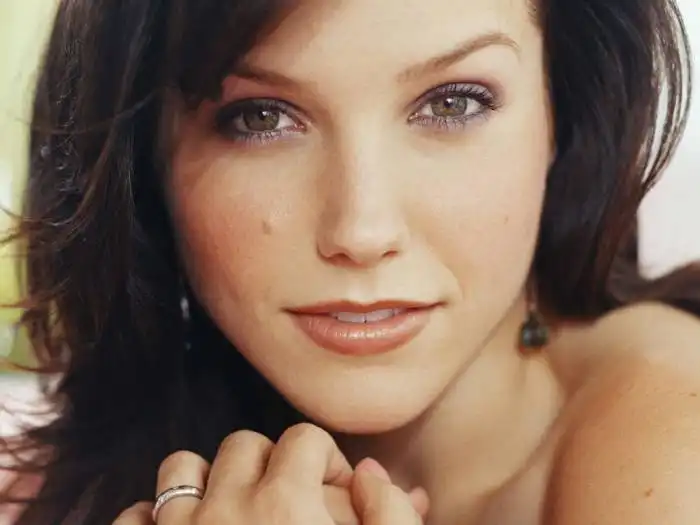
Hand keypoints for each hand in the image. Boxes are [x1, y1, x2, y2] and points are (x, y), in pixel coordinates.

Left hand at [113, 423, 426, 524]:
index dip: (327, 458)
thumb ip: (391, 514)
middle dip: (270, 464)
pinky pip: (133, 517)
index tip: (335, 491)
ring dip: (206, 480)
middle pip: (244, 445)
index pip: (304, 438)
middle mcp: (226, 509)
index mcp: (287, 505)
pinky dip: (152, 520)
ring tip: (230, 513)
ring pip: (181, 467)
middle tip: (287, 504)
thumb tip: (370, 471)